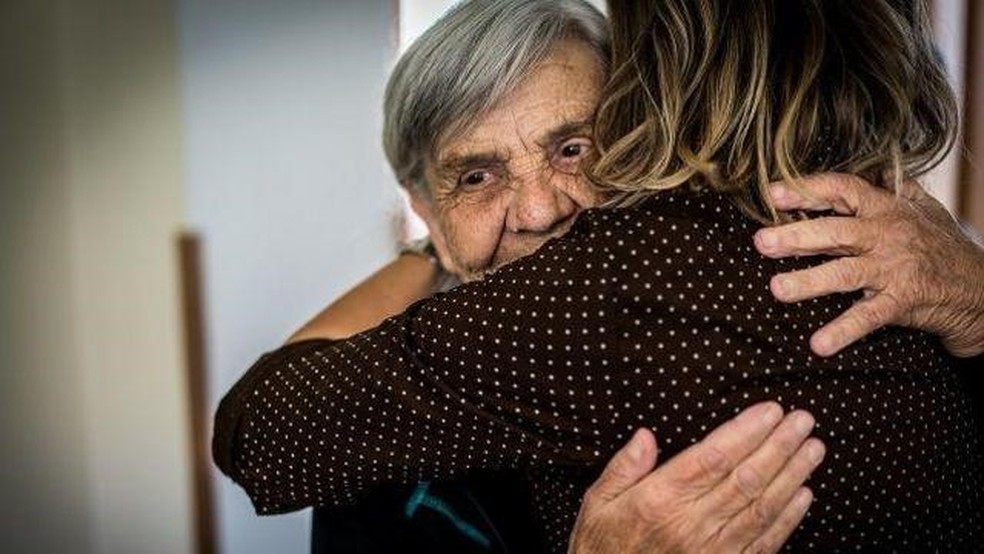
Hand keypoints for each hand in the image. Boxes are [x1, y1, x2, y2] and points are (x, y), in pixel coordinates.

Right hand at [568, 402, 823, 553]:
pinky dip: (788, 519)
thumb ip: (623, 467)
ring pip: (761, 508)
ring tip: (814, 449)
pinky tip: (804, 494)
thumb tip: (646, 435)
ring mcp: (711, 550)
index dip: (745, 432)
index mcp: (659, 500)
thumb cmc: (603, 546)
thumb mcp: (599, 502)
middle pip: (745, 479)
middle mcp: (690, 524)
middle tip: (803, 420)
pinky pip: (764, 543)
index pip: (712, 458)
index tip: (770, 410)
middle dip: (779, 446)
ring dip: (792, 476)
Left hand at [754, 173, 983, 356]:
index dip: (808, 190)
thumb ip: (893, 187)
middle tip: (761, 242)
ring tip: (776, 289)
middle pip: (836, 231)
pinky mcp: (902, 301)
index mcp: (885, 208)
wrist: (980, 287)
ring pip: (845, 273)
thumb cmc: (941, 245)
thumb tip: (871, 166)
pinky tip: (818, 344)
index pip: (843, 190)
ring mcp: (893, 269)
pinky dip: (843, 331)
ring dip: (809, 281)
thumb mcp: (923, 208)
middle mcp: (886, 235)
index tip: (772, 192)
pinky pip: (868, 317)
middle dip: (797, 236)